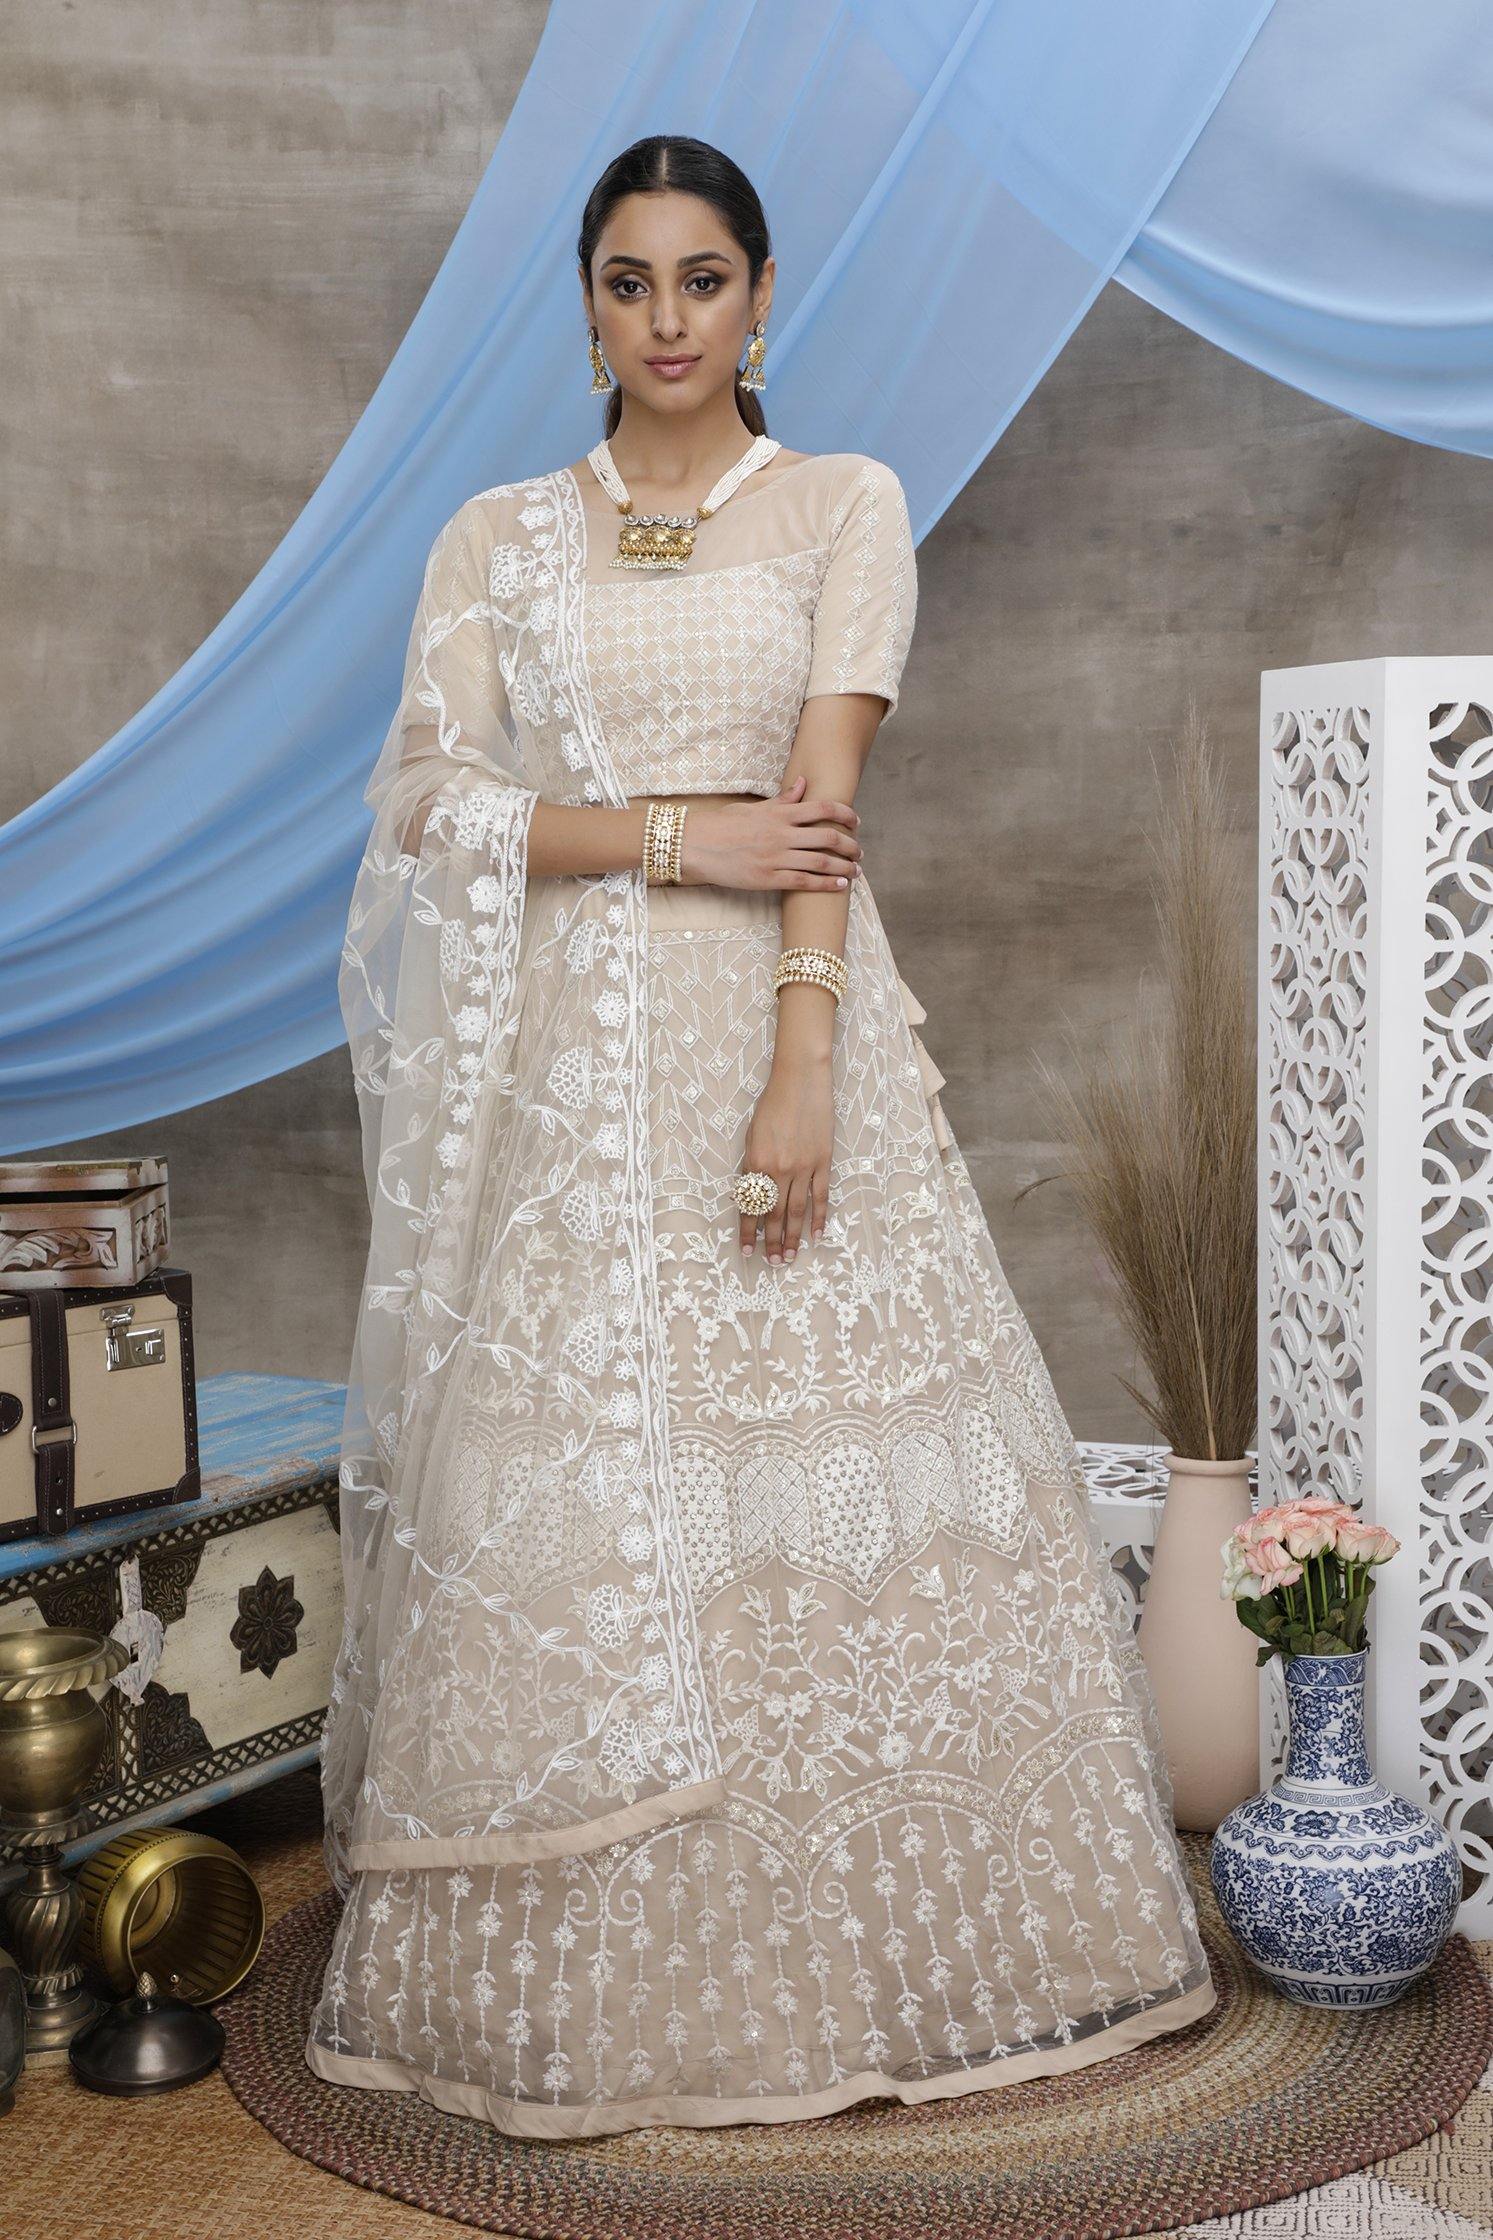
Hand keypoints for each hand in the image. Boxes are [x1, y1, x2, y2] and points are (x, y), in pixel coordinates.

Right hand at [679, 774, 861, 891]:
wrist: (696, 846)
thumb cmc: (722, 825)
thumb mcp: (753, 807)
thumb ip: (782, 799)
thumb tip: (803, 784)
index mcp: (779, 814)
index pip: (823, 809)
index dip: (846, 814)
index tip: (856, 821)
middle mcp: (782, 834)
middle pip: (829, 838)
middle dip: (850, 846)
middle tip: (859, 852)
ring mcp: (776, 857)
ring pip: (822, 862)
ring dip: (844, 867)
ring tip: (855, 871)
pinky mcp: (769, 878)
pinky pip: (805, 882)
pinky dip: (826, 884)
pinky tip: (840, 886)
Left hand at [737, 1054, 834, 1260]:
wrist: (801, 1080)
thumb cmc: (771, 1105)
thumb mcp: (751, 1136)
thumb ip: (752, 1167)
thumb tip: (750, 1195)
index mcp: (757, 1163)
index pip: (751, 1206)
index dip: (748, 1230)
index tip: (746, 1250)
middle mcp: (780, 1170)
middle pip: (774, 1215)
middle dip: (770, 1242)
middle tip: (771, 1263)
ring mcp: (804, 1167)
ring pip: (797, 1211)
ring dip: (792, 1237)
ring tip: (789, 1258)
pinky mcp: (823, 1162)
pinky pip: (821, 1196)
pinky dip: (819, 1217)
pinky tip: (816, 1235)